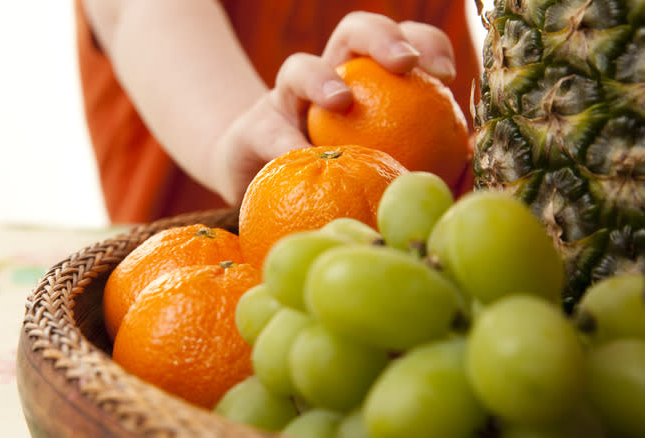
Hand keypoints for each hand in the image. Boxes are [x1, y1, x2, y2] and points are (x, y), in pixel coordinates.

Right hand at [211, 11, 456, 204]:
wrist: (268, 187)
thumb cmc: (340, 177)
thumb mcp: (385, 165)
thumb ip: (430, 160)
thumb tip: (476, 162)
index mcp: (366, 79)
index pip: (402, 42)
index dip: (428, 44)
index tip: (447, 74)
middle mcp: (327, 77)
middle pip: (353, 31)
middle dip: (381, 36)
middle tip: (406, 64)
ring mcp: (286, 101)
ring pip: (299, 66)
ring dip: (321, 78)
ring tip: (342, 101)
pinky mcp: (253, 129)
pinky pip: (267, 131)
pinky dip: (285, 144)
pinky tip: (301, 160)